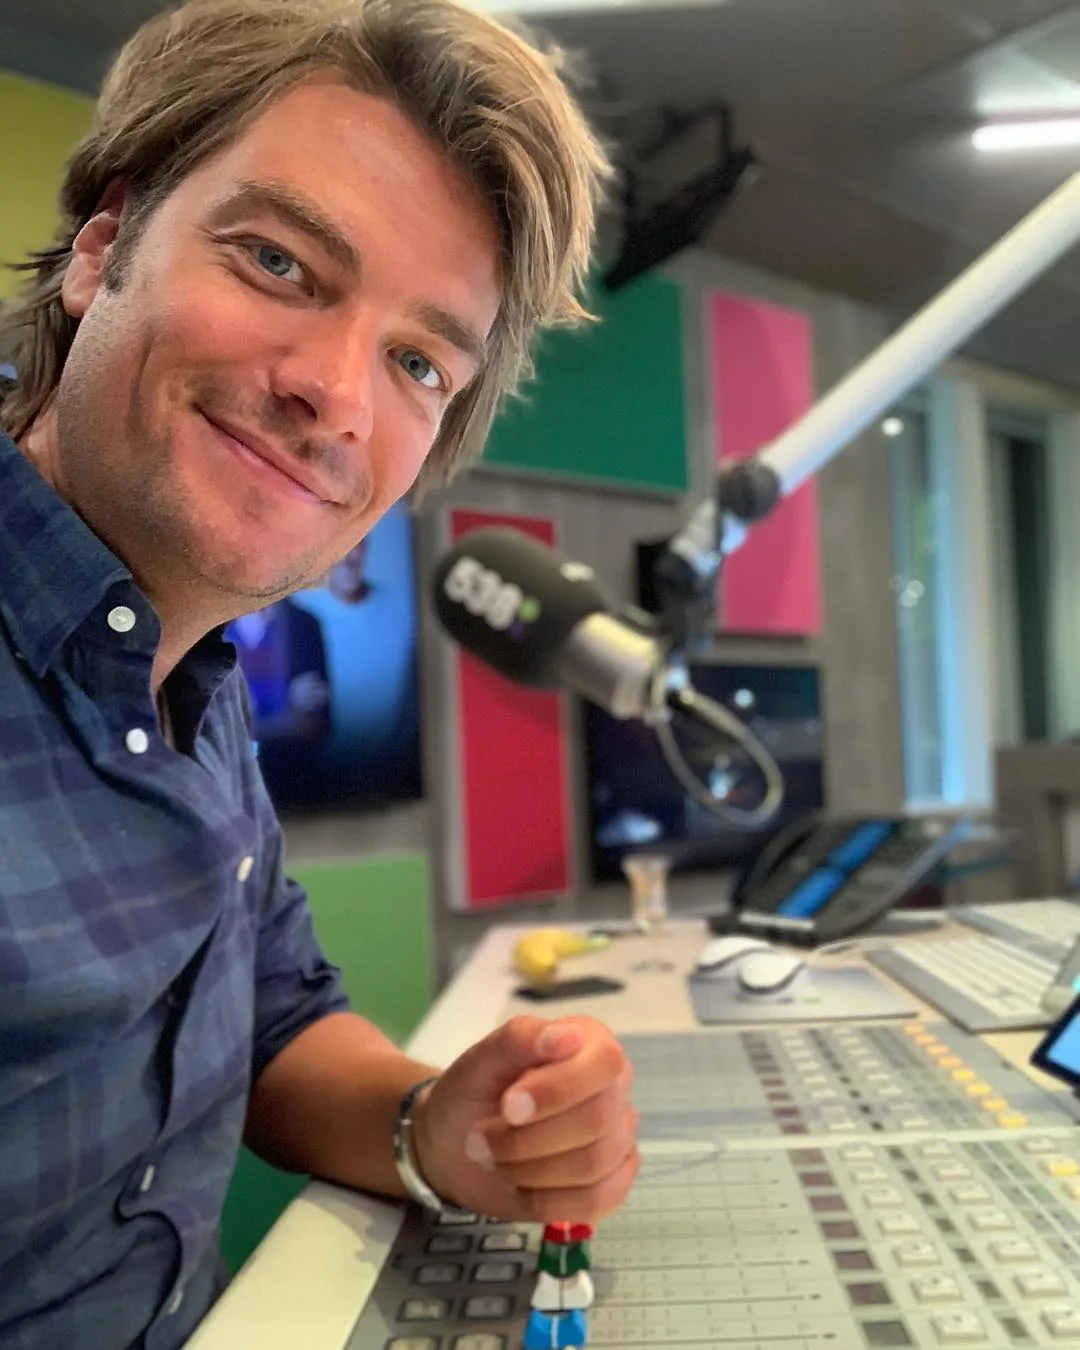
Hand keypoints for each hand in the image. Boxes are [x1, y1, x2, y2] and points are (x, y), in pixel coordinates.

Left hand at [411, 1016, 638, 1224]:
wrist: (455, 1144)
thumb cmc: (472, 1091)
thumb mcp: (482, 1059)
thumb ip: (521, 1038)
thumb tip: (570, 1035)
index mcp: (590, 1042)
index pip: (604, 1061)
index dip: (558, 1089)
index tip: (509, 1107)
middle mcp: (613, 1087)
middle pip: (597, 1119)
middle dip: (527, 1138)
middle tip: (481, 1137)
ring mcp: (617, 1137)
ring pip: (593, 1164)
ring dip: (528, 1169)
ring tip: (494, 1158)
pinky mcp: (612, 1183)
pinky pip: (595, 1202)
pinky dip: (545, 1200)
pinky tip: (520, 1184)